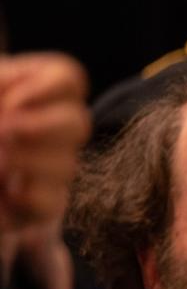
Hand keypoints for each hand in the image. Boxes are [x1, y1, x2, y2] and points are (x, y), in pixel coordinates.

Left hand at [0, 53, 89, 235]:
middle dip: (43, 125)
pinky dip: (22, 197)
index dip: (48, 86)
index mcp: (25, 93)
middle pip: (77, 122)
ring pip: (65, 165)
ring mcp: (40, 170)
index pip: (68, 80)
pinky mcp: (29, 208)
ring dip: (26, 160)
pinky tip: (1, 192)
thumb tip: (8, 115)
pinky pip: (46, 205)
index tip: (10, 96)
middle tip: (4, 128)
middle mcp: (43, 132)